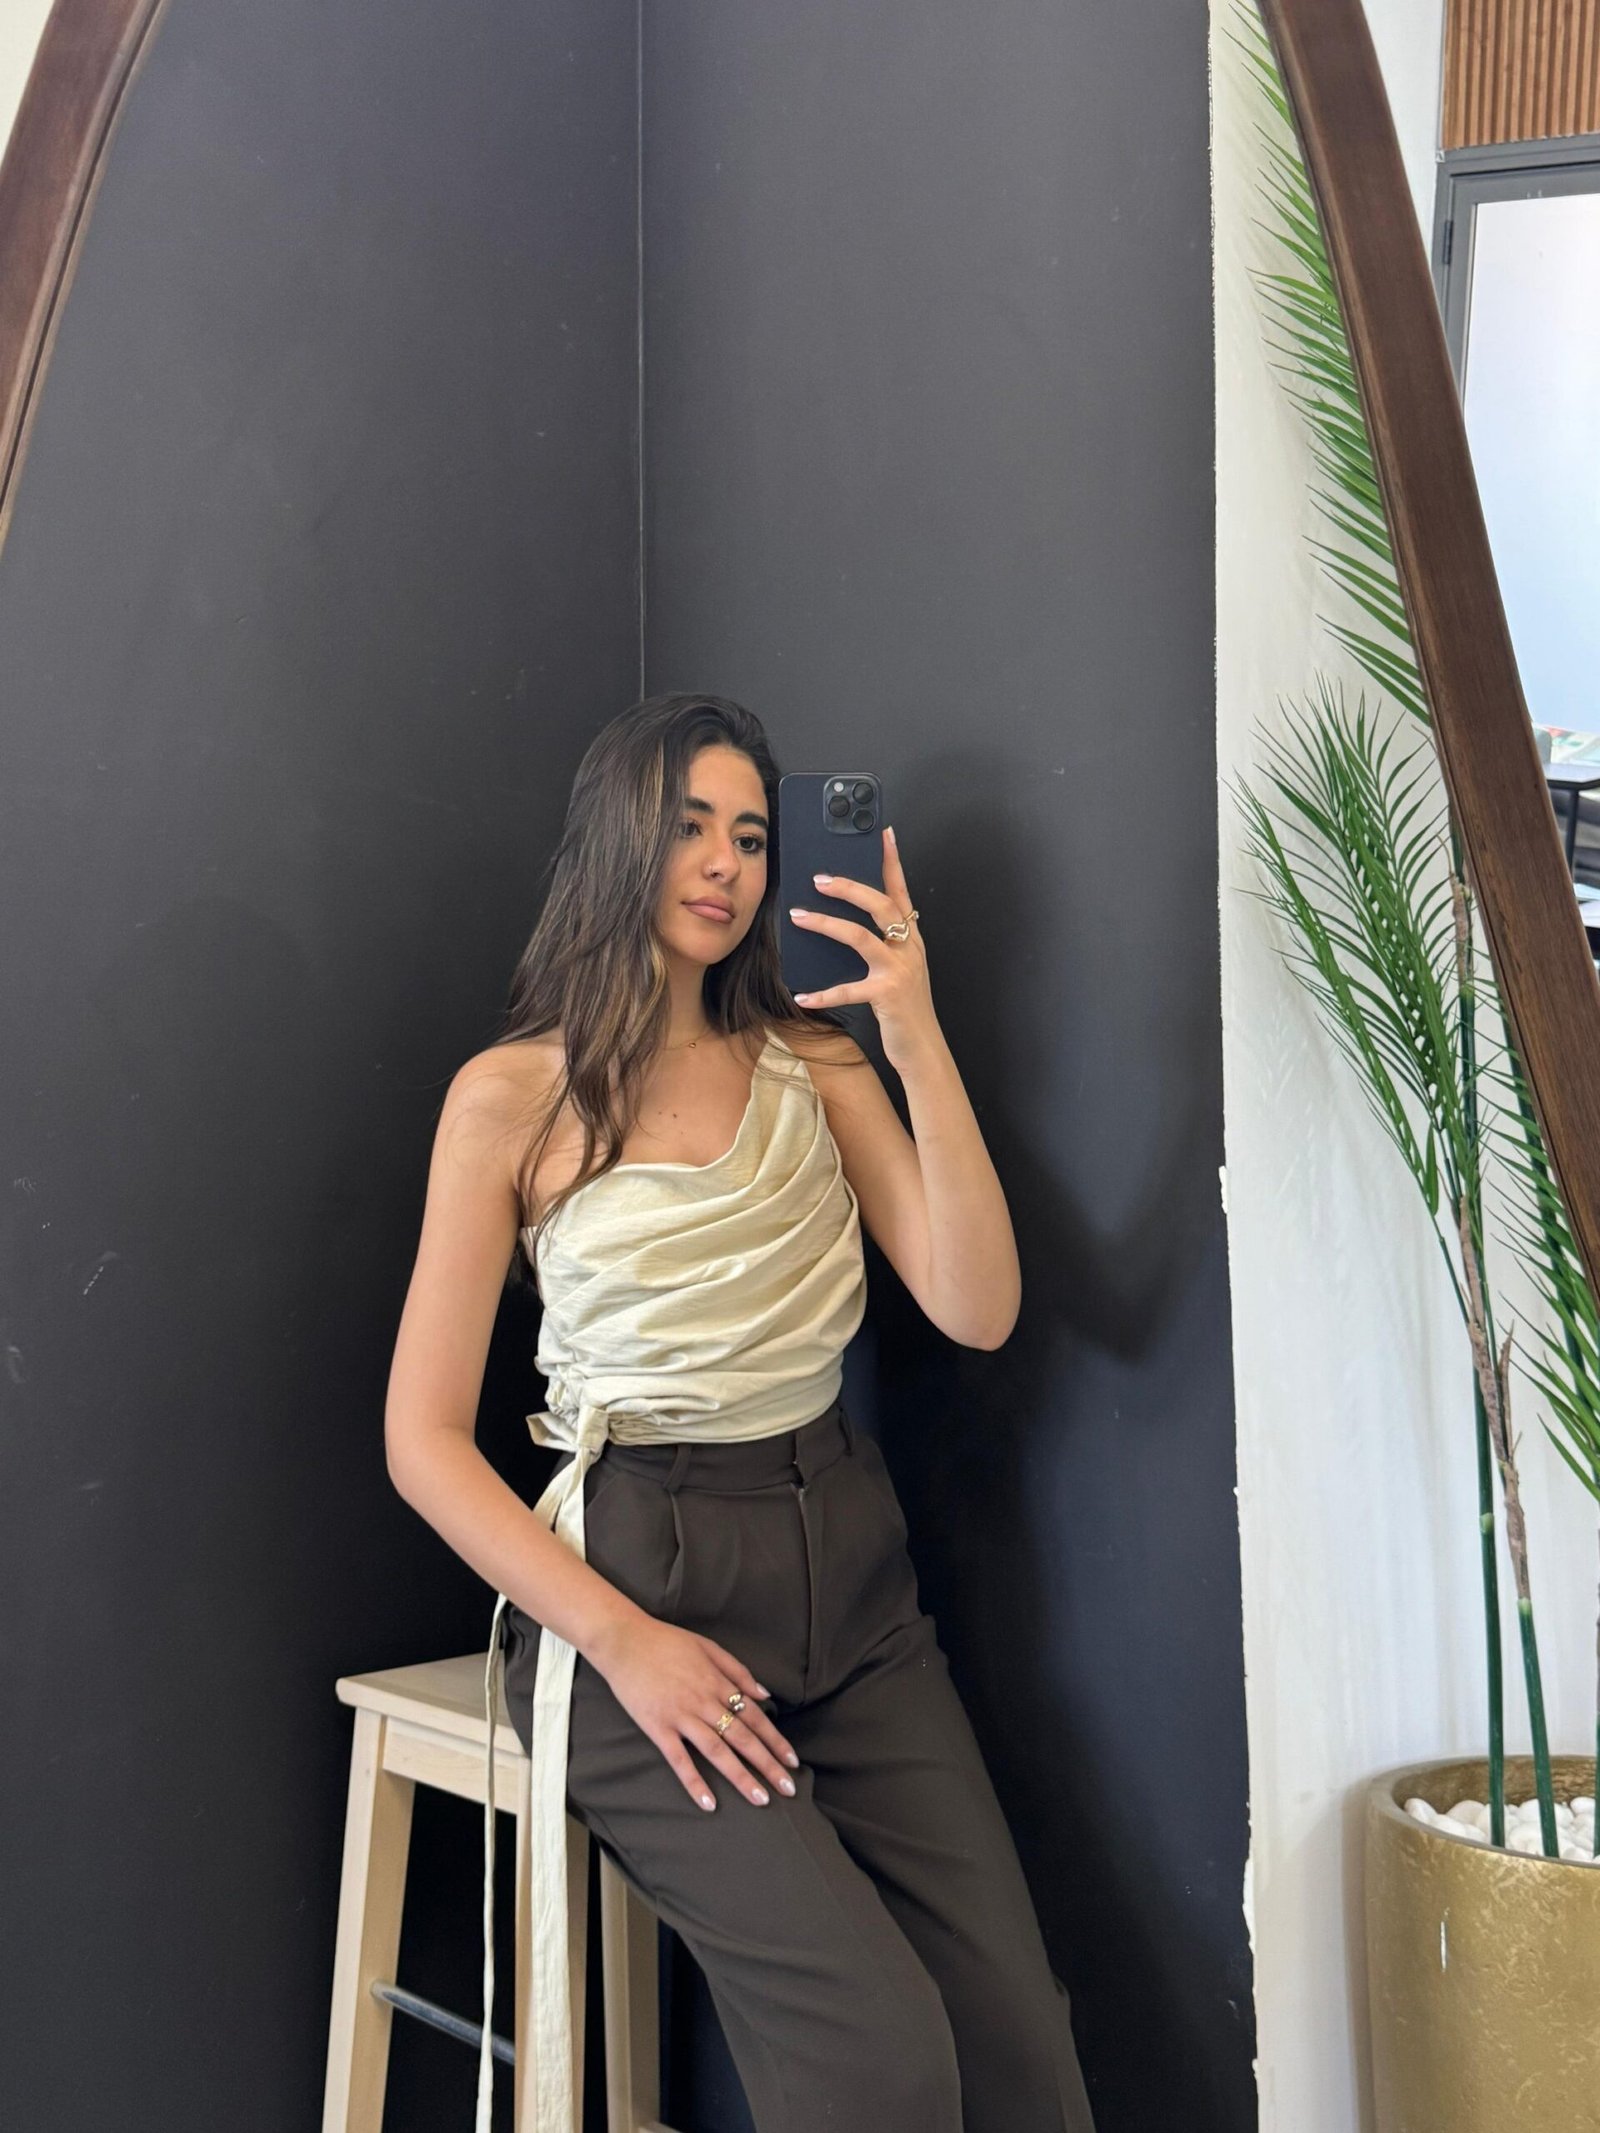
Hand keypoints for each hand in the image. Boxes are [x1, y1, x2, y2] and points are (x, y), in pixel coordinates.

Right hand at [596, 1614, 800, 1811]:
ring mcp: (680, 1716)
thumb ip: (737, 1671)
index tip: (792, 1761)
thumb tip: (764, 1695)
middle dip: (768, 1764)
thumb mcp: (708, 1647)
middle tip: (788, 1789)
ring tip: (760, 1799)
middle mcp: (704, 1702)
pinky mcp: (657, 1728)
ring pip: (717, 1751)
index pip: (754, 1717)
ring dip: (740, 1776)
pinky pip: (679, 1759)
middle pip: (742, 1737)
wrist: (624, 1640)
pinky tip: (709, 1803)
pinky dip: (694, 1781)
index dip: (775, 1740)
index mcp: (718, 1682)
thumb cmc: (667, 1641)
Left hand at [788, 824, 937, 1065]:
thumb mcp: (897, 968)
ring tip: (799, 916)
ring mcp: (899, 970)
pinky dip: (823, 994)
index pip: (901, 891)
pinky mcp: (887, 995)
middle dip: (850, 888)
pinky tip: (802, 996)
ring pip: (861, 937)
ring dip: (827, 924)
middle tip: (819, 878)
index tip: (883, 833)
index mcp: (911, 937)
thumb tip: (841, 923)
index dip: (892, 861)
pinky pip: (848, 990)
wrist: (924, 1048)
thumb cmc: (905, 1007)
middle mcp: (909, 948)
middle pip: (881, 905)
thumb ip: (880, 944)